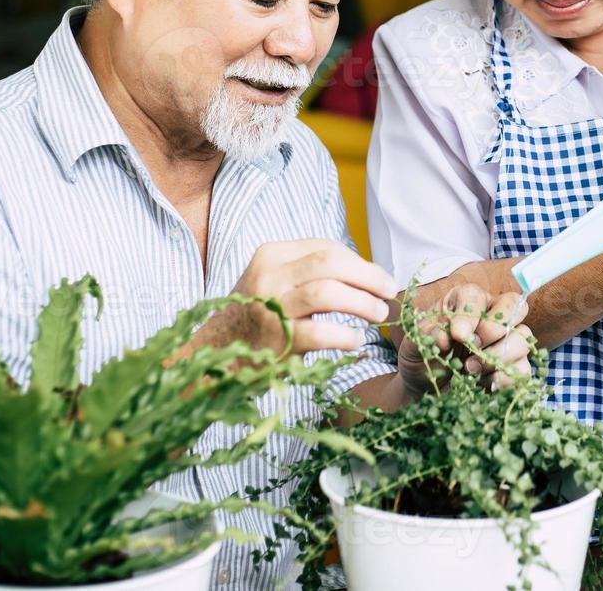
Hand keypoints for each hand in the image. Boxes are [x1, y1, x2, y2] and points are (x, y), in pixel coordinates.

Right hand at [224, 239, 397, 356]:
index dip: (361, 264)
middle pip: (331, 264)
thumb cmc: (256, 315)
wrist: (213, 354)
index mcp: (272, 255)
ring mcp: (270, 307)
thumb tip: (369, 274)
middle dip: (369, 277)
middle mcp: (269, 276)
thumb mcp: (275, 281)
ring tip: (379, 315)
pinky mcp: (276, 340)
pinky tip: (356, 340)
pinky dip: (346, 335)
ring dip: (362, 302)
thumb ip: (311, 272)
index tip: (380, 279)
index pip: (327, 249)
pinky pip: (321, 332)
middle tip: (389, 293)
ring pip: (328, 292)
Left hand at [397, 284, 533, 393]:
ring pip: (524, 338)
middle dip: (492, 330)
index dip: (471, 314)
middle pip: (516, 307)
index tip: (456, 334)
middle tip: (470, 347)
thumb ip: (427, 335)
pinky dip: (503, 378)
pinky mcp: (512, 366)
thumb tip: (445, 336)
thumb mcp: (416, 343)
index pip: (478, 295)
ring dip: (497, 356)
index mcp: (466, 300)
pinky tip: (482, 384)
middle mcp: (491, 315)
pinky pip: (524, 369)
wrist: (425, 385)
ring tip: (470, 369)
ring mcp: (506, 340)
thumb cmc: (423, 354)